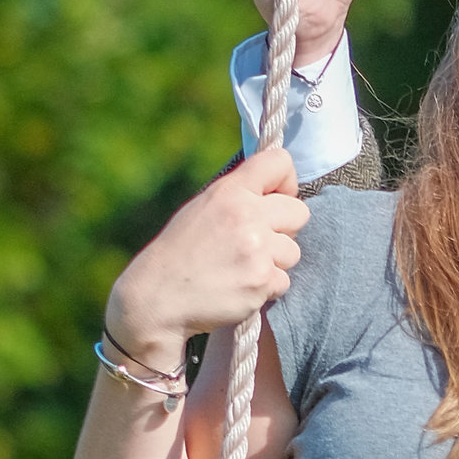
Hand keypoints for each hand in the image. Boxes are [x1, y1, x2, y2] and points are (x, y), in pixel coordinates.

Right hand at [105, 148, 304, 368]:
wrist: (158, 296)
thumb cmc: (180, 252)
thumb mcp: (202, 207)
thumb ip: (239, 196)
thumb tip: (276, 192)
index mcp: (230, 190)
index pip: (280, 162)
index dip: (286, 181)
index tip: (275, 197)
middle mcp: (246, 214)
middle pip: (300, 212)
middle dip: (285, 229)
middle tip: (257, 242)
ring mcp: (257, 249)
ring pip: (293, 251)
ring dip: (275, 262)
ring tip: (242, 267)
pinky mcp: (261, 281)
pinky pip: (284, 281)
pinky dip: (266, 288)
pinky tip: (239, 287)